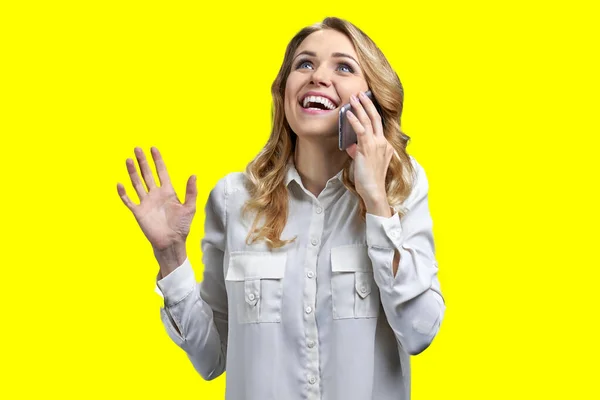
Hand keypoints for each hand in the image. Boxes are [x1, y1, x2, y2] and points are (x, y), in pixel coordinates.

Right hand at [116, 147, 196, 250]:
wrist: (171, 242)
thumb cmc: (181, 226)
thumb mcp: (189, 207)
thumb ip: (191, 192)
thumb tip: (194, 175)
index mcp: (168, 192)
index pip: (161, 172)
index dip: (157, 160)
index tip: (153, 149)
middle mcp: (155, 194)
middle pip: (147, 174)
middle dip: (142, 162)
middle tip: (137, 148)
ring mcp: (146, 202)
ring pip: (137, 184)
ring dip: (132, 172)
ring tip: (128, 160)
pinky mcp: (139, 212)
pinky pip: (129, 201)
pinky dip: (123, 193)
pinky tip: (120, 184)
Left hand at [345, 91, 394, 214]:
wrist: (373, 190)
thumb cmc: (369, 180)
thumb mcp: (364, 163)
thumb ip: (359, 152)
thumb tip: (351, 146)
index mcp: (385, 145)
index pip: (378, 125)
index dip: (371, 112)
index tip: (365, 102)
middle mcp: (383, 142)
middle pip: (376, 117)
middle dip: (368, 103)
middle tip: (361, 93)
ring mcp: (376, 144)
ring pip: (369, 120)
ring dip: (360, 107)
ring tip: (353, 97)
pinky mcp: (367, 148)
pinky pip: (361, 130)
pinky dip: (354, 120)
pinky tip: (348, 113)